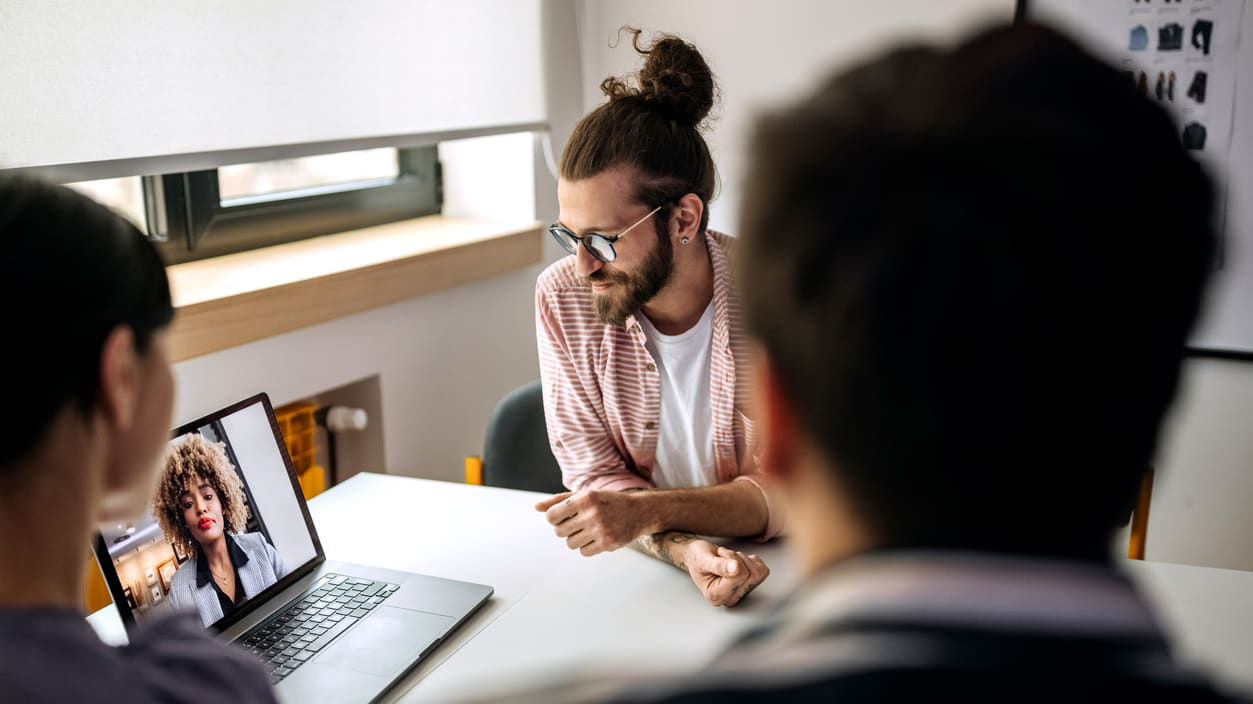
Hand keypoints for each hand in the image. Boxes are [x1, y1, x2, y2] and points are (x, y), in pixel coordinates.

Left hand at [535, 490, 651, 555]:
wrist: (639, 511)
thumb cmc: (608, 501)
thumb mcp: (585, 495)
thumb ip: (559, 500)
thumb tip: (537, 507)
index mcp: (585, 498)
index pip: (552, 516)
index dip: (554, 518)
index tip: (562, 517)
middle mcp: (592, 513)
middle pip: (559, 531)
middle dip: (565, 529)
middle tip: (578, 523)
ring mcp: (601, 529)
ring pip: (570, 543)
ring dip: (576, 538)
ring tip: (588, 530)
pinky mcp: (607, 543)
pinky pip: (583, 552)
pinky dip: (587, 546)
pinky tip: (597, 537)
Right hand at [676, 539, 768, 606]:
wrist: (698, 556)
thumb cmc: (698, 559)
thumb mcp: (703, 559)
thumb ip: (719, 565)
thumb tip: (736, 569)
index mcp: (717, 596)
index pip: (740, 575)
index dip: (731, 560)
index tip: (718, 559)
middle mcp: (731, 598)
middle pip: (750, 574)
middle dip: (736, 559)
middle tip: (722, 560)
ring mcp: (742, 593)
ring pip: (758, 571)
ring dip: (742, 559)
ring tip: (727, 561)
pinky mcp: (751, 585)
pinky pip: (762, 569)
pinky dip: (750, 560)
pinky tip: (737, 563)